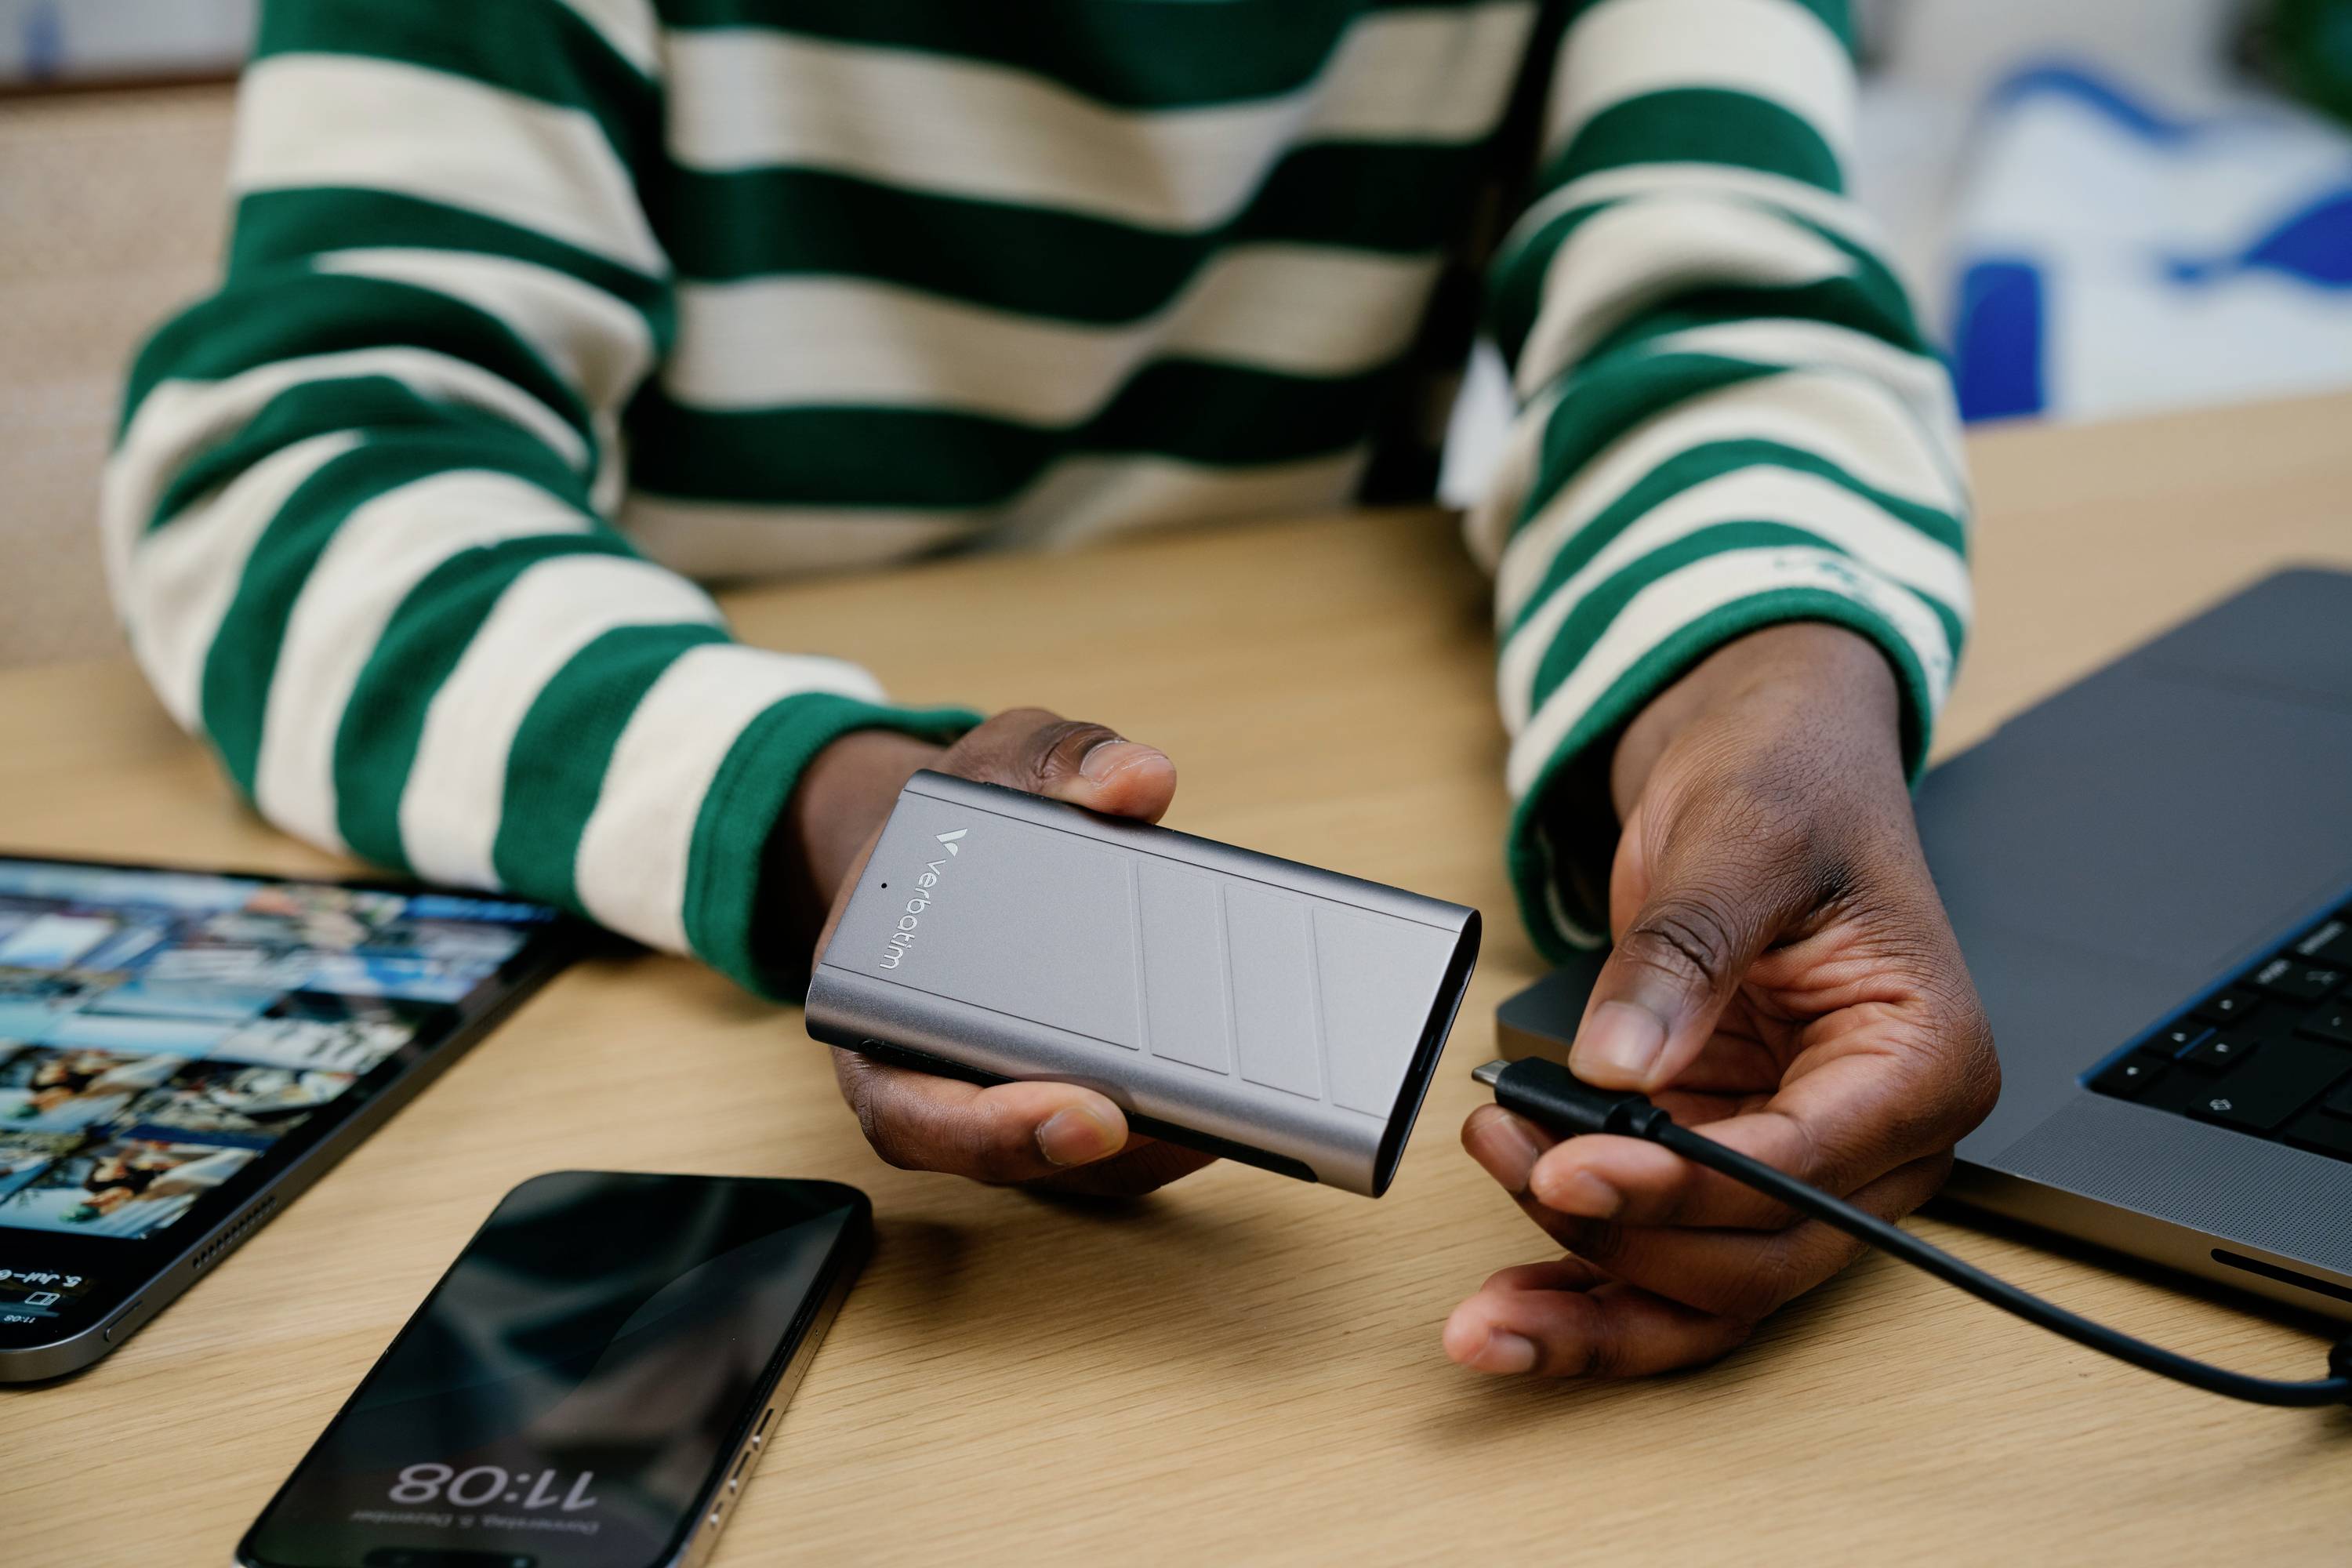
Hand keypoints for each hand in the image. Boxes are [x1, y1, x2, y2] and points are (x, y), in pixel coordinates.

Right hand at [784, 708, 1216, 1195]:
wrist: (955, 837)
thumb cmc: (967, 810)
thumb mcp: (1003, 757)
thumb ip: (1061, 756)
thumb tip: (1140, 780)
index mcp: (875, 1005)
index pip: (911, 1109)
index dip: (992, 1131)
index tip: (1088, 1114)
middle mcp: (931, 1070)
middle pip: (1005, 1158)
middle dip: (1097, 1154)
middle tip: (1192, 1122)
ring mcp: (1002, 1092)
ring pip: (1070, 1169)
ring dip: (1151, 1149)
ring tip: (1238, 1106)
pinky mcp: (1066, 1095)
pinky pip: (1112, 1144)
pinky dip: (1171, 1128)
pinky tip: (1238, 1091)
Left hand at [1447, 624, 1999, 1376]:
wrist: (1759, 756)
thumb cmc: (1786, 784)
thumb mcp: (1738, 839)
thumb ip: (1683, 955)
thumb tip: (1616, 1062)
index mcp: (1921, 1060)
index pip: (1803, 1163)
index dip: (1682, 1184)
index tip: (1573, 1168)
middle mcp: (1873, 1137)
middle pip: (1758, 1257)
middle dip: (1623, 1242)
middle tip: (1511, 1168)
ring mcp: (1797, 1162)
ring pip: (1712, 1292)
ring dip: (1597, 1305)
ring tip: (1487, 1302)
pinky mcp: (1721, 1162)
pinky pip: (1668, 1260)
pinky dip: (1590, 1289)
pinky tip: (1515, 1309)